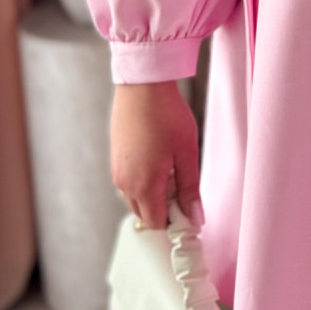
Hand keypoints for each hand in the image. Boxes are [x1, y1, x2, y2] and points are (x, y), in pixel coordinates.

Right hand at [110, 81, 203, 228]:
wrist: (142, 86)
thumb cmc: (167, 115)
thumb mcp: (187, 152)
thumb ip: (190, 188)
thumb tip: (195, 218)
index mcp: (144, 185)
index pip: (157, 222)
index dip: (175, 222)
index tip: (191, 211)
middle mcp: (125, 183)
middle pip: (145, 214)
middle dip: (165, 210)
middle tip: (184, 187)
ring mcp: (116, 171)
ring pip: (136, 199)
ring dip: (154, 196)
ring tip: (172, 169)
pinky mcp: (114, 160)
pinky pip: (129, 184)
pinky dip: (144, 182)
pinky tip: (158, 160)